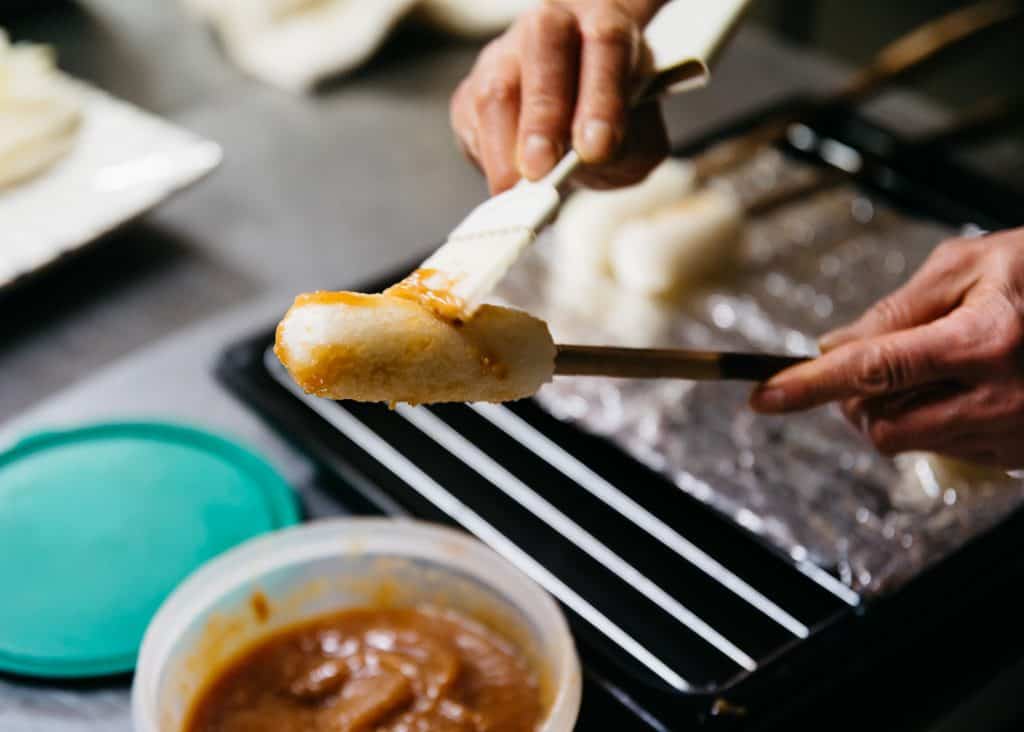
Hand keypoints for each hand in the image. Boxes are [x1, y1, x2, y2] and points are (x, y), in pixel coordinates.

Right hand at [450, 0, 669, 193]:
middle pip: (542, 46)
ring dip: (504, 146)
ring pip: (496, 88)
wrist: (576, 117)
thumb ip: (626, 150)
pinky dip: (487, 158)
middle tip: (541, 169)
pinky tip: (508, 181)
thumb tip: (587, 160)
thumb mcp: (636, 140)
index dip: (601, 97)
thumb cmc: (607, 124)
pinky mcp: (471, 92)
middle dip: (542, 114)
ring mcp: (504, 56)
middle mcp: (552, 28)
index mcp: (605, 26)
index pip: (606, 44)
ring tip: (517, 191)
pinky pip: (470, 122)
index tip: (596, 148)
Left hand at [750, 229, 1023, 468]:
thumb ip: (896, 309)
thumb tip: (833, 346)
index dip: (808, 385)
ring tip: (929, 364)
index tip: (762, 396)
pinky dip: (930, 421)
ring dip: (892, 409)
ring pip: (908, 441)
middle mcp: (998, 400)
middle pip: (880, 425)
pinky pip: (946, 449)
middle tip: (866, 365)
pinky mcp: (1020, 455)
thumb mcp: (971, 265)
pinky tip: (958, 386)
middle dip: (854, 400)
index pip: (870, 370)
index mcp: (982, 343)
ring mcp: (1013, 435)